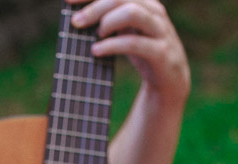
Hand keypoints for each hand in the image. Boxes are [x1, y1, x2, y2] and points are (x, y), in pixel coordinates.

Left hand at [69, 0, 190, 106]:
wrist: (170, 82)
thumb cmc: (142, 51)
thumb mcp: (125, 30)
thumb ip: (107, 19)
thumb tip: (76, 16)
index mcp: (144, 1)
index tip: (67, 1)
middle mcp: (153, 10)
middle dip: (95, 8)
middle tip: (76, 23)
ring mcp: (160, 30)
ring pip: (132, 12)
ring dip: (107, 22)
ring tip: (96, 35)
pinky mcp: (162, 53)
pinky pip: (135, 43)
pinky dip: (112, 45)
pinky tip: (96, 51)